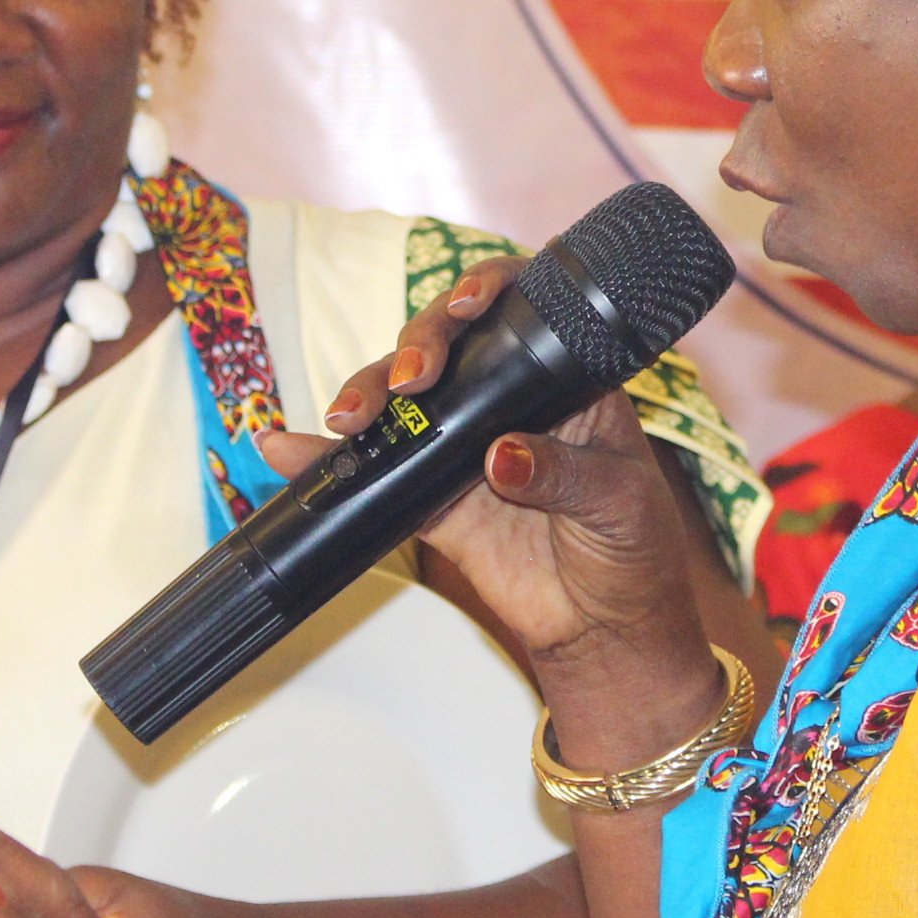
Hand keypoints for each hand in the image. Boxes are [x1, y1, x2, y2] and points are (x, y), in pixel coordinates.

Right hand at [262, 259, 725, 771]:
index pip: (523, 310)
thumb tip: (501, 456)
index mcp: (567, 380)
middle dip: (418, 346)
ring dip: (370, 394)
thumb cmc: (633, 549)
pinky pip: (375, 470)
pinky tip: (284, 449)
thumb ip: (564, 475)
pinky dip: (326, 461)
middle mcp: (508, 398)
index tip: (467, 302)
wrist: (605, 628)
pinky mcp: (430, 496)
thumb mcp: (620, 504)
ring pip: (404, 399)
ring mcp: (463, 444)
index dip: (489, 289)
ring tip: (350, 416)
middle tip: (413, 379)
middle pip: (448, 345)